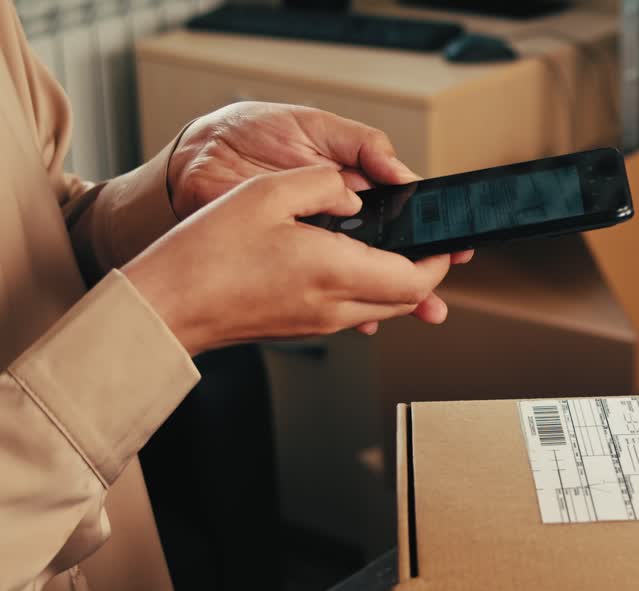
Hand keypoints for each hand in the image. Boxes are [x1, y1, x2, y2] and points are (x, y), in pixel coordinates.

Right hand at [165, 101, 472, 331]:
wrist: (165, 306)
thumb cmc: (205, 254)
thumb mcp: (266, 194)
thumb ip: (321, 185)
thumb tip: (354, 193)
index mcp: (335, 273)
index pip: (415, 280)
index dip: (438, 262)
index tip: (444, 241)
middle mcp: (334, 306)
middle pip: (406, 299)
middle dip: (425, 273)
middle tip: (427, 245)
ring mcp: (318, 323)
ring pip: (381, 307)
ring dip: (396, 283)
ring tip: (394, 250)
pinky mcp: (300, 328)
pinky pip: (351, 311)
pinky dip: (365, 289)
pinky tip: (348, 263)